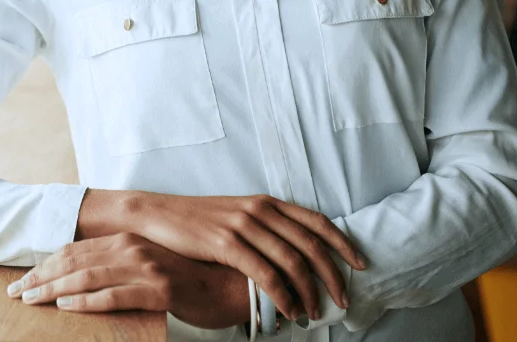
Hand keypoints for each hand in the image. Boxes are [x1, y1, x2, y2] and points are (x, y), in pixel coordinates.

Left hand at [7, 232, 249, 329]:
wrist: (232, 286)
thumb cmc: (188, 280)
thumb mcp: (148, 268)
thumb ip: (118, 267)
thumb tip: (82, 277)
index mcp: (127, 240)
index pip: (75, 251)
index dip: (46, 266)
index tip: (23, 280)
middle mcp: (133, 248)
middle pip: (75, 263)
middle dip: (41, 278)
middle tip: (15, 292)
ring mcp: (146, 267)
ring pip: (88, 277)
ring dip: (55, 289)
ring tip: (31, 300)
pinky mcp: (160, 289)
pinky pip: (115, 295)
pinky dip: (87, 301)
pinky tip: (67, 307)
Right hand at [99, 191, 365, 321]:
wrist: (158, 215)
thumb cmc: (198, 220)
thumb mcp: (237, 214)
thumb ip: (266, 227)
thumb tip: (296, 251)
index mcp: (266, 202)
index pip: (316, 222)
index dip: (342, 244)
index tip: (359, 265)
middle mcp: (260, 210)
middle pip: (311, 245)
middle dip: (332, 276)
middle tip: (343, 300)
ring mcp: (243, 226)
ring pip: (292, 262)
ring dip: (310, 292)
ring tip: (315, 313)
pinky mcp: (226, 244)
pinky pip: (265, 274)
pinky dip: (283, 296)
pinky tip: (289, 311)